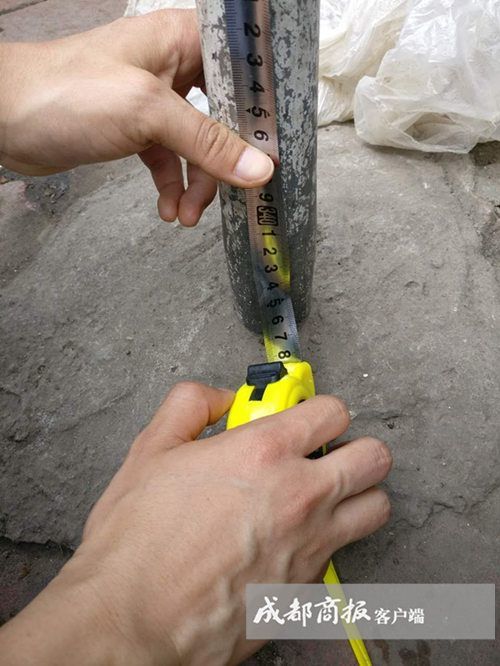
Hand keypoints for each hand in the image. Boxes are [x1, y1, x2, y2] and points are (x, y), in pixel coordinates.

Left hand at [0, 9, 273, 225]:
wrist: (4, 116)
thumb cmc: (73, 94)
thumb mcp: (148, 112)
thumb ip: (208, 142)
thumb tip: (262, 170)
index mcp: (183, 39)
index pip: (243, 69)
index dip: (262, 109)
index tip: (276, 149)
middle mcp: (174, 65)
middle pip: (224, 114)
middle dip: (226, 160)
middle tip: (233, 195)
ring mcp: (154, 99)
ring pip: (197, 144)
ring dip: (197, 183)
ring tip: (185, 218)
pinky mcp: (136, 129)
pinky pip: (169, 160)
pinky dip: (172, 185)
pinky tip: (168, 211)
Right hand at [0, 382, 391, 664]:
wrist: (131, 617)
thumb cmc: (138, 540)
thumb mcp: (152, 448)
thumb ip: (191, 406)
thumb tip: (220, 398)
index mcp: (264, 452)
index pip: (333, 411)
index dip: (320, 409)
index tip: (306, 416)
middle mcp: (299, 496)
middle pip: (374, 456)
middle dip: (354, 447)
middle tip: (325, 452)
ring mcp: (310, 545)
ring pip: (376, 507)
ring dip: (358, 495)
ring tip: (326, 495)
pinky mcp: (307, 588)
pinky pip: (342, 554)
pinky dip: (328, 542)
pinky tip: (292, 542)